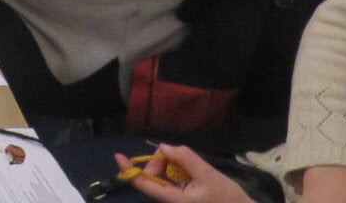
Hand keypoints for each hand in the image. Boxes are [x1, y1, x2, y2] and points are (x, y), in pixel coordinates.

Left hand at [114, 146, 254, 202]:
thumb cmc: (226, 198)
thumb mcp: (207, 175)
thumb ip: (185, 159)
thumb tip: (164, 148)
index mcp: (173, 199)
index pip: (144, 185)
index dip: (129, 171)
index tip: (119, 156)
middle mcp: (171, 200)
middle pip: (153, 178)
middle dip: (159, 162)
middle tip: (177, 155)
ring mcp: (177, 199)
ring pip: (163, 178)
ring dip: (170, 166)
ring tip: (192, 167)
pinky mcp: (183, 197)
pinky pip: (172, 181)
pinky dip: (177, 171)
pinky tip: (192, 172)